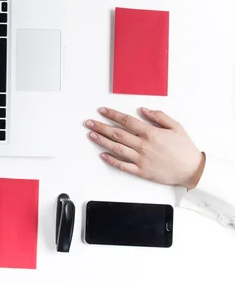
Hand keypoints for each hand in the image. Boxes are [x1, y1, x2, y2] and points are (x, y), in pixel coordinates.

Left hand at [85, 107, 205, 189]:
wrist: (193, 170)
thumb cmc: (185, 148)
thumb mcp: (176, 127)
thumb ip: (159, 116)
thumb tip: (143, 110)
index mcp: (151, 133)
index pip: (127, 121)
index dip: (112, 115)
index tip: (102, 111)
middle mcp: (144, 145)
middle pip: (117, 134)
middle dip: (101, 127)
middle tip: (89, 122)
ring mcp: (141, 159)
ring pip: (117, 148)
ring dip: (102, 141)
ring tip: (91, 135)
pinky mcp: (141, 171)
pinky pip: (123, 166)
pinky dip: (111, 160)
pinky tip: (102, 155)